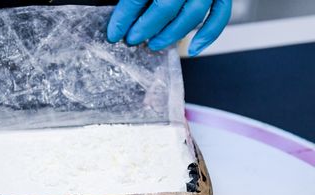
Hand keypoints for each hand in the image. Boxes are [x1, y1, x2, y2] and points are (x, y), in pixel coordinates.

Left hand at [107, 0, 231, 55]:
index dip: (124, 16)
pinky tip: (193, 47)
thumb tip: (123, 13)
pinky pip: (220, 15)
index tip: (114, 32)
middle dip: (146, 27)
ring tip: (154, 44)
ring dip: (171, 34)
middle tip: (133, 39)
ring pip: (192, 15)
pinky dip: (208, 34)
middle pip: (166, 6)